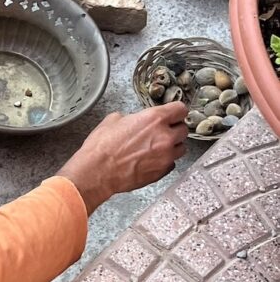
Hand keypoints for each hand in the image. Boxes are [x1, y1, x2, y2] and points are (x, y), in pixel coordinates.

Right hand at [57, 104, 188, 214]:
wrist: (97, 171)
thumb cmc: (102, 147)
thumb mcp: (112, 120)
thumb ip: (131, 117)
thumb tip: (133, 120)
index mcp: (154, 118)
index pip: (180, 109)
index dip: (175, 111)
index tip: (172, 114)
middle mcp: (165, 136)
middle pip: (183, 129)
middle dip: (173, 129)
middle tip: (160, 132)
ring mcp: (166, 156)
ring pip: (181, 148)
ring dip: (171, 146)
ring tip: (156, 148)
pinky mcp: (162, 172)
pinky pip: (171, 163)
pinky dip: (164, 161)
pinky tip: (150, 160)